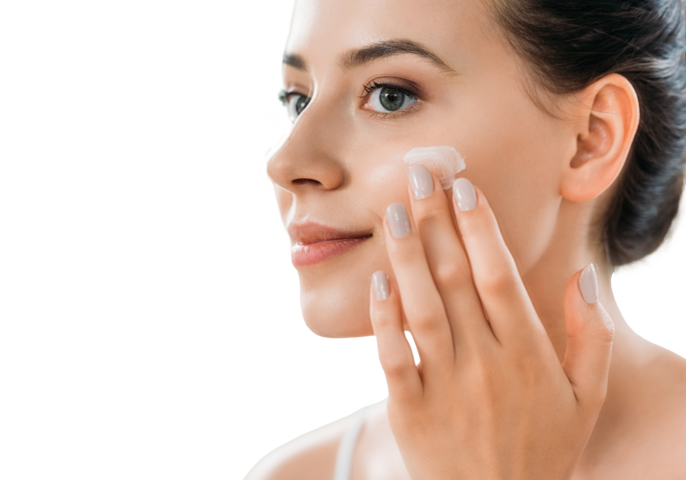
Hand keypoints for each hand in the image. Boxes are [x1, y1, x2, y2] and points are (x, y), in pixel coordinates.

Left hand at [368, 165, 614, 479]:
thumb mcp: (584, 399)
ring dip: (407, 255)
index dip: (480, 228)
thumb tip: (585, 277)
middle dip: (437, 221)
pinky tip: (377, 279)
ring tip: (395, 210)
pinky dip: (383, 318)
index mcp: (528, 354)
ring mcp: (445, 386)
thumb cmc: (542, 450)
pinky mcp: (410, 410)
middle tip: (420, 173)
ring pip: (422, 307)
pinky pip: (392, 357)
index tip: (464, 187)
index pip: (500, 275)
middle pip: (456, 278)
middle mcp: (485, 362)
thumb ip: (589, 336)